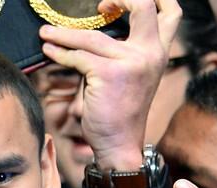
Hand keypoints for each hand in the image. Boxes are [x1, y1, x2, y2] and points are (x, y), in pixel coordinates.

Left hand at [39, 0, 181, 169]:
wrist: (120, 144)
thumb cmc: (120, 111)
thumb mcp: (130, 75)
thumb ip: (122, 52)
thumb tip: (89, 32)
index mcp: (159, 52)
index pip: (170, 12)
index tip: (119, 5)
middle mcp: (150, 53)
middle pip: (144, 6)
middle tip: (98, 8)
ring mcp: (131, 62)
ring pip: (92, 36)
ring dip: (64, 33)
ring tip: (46, 33)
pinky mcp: (109, 74)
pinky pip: (79, 57)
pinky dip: (60, 53)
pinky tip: (49, 51)